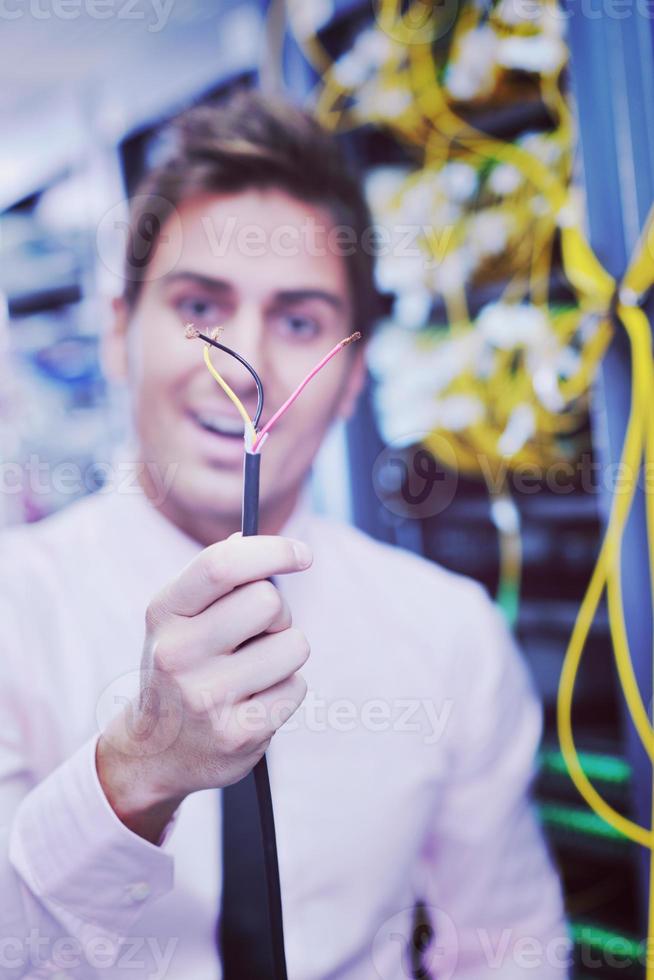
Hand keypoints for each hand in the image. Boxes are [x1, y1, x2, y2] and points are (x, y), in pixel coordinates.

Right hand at [96, 533, 311, 842]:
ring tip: (256, 669)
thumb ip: (215, 578)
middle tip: (261, 632)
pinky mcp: (237, 734)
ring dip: (286, 652)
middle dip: (279, 613)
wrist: (154, 752)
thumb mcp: (180, 618)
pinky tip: (256, 701)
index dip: (273, 550)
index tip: (303, 554)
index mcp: (164, 612)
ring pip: (294, 645)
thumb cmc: (182, 666)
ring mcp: (206, 698)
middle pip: (269, 602)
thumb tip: (248, 536)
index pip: (222, 564)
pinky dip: (287, 689)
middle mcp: (178, 653)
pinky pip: (297, 687)